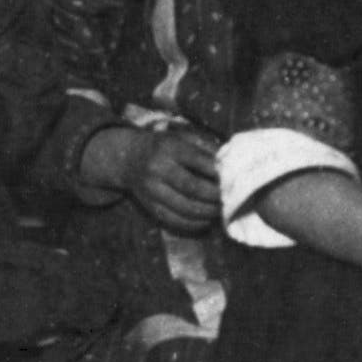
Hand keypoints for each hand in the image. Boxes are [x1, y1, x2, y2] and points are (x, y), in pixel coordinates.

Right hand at [94, 124, 220, 232]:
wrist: (127, 157)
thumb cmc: (164, 146)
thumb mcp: (182, 137)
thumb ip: (207, 148)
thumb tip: (232, 164)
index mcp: (169, 148)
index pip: (199, 162)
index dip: (219, 173)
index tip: (235, 180)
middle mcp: (157, 168)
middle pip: (193, 188)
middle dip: (216, 196)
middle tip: (231, 199)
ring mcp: (151, 188)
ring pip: (185, 207)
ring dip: (208, 212)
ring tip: (221, 211)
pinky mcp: (148, 204)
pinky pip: (173, 220)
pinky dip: (193, 224)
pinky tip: (206, 220)